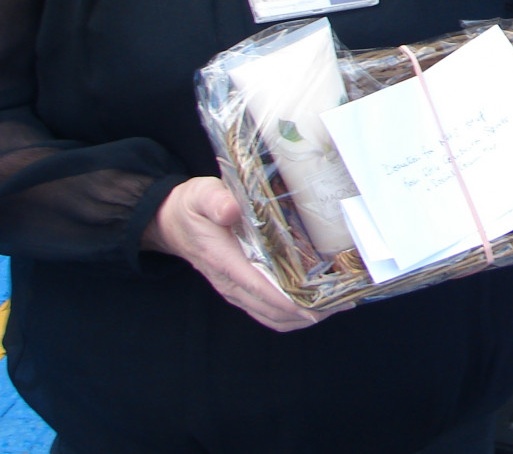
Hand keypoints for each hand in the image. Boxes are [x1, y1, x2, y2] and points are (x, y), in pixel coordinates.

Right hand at [144, 177, 325, 331]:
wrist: (172, 223)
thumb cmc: (192, 207)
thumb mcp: (201, 195)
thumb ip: (215, 201)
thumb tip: (231, 209)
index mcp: (224, 260)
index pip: (258, 286)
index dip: (286, 300)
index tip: (314, 305)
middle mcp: (230, 283)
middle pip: (271, 309)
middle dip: (305, 310)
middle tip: (340, 300)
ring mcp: (235, 290)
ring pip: (271, 317)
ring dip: (301, 317)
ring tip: (334, 305)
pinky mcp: (241, 290)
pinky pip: (267, 313)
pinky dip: (291, 315)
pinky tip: (314, 305)